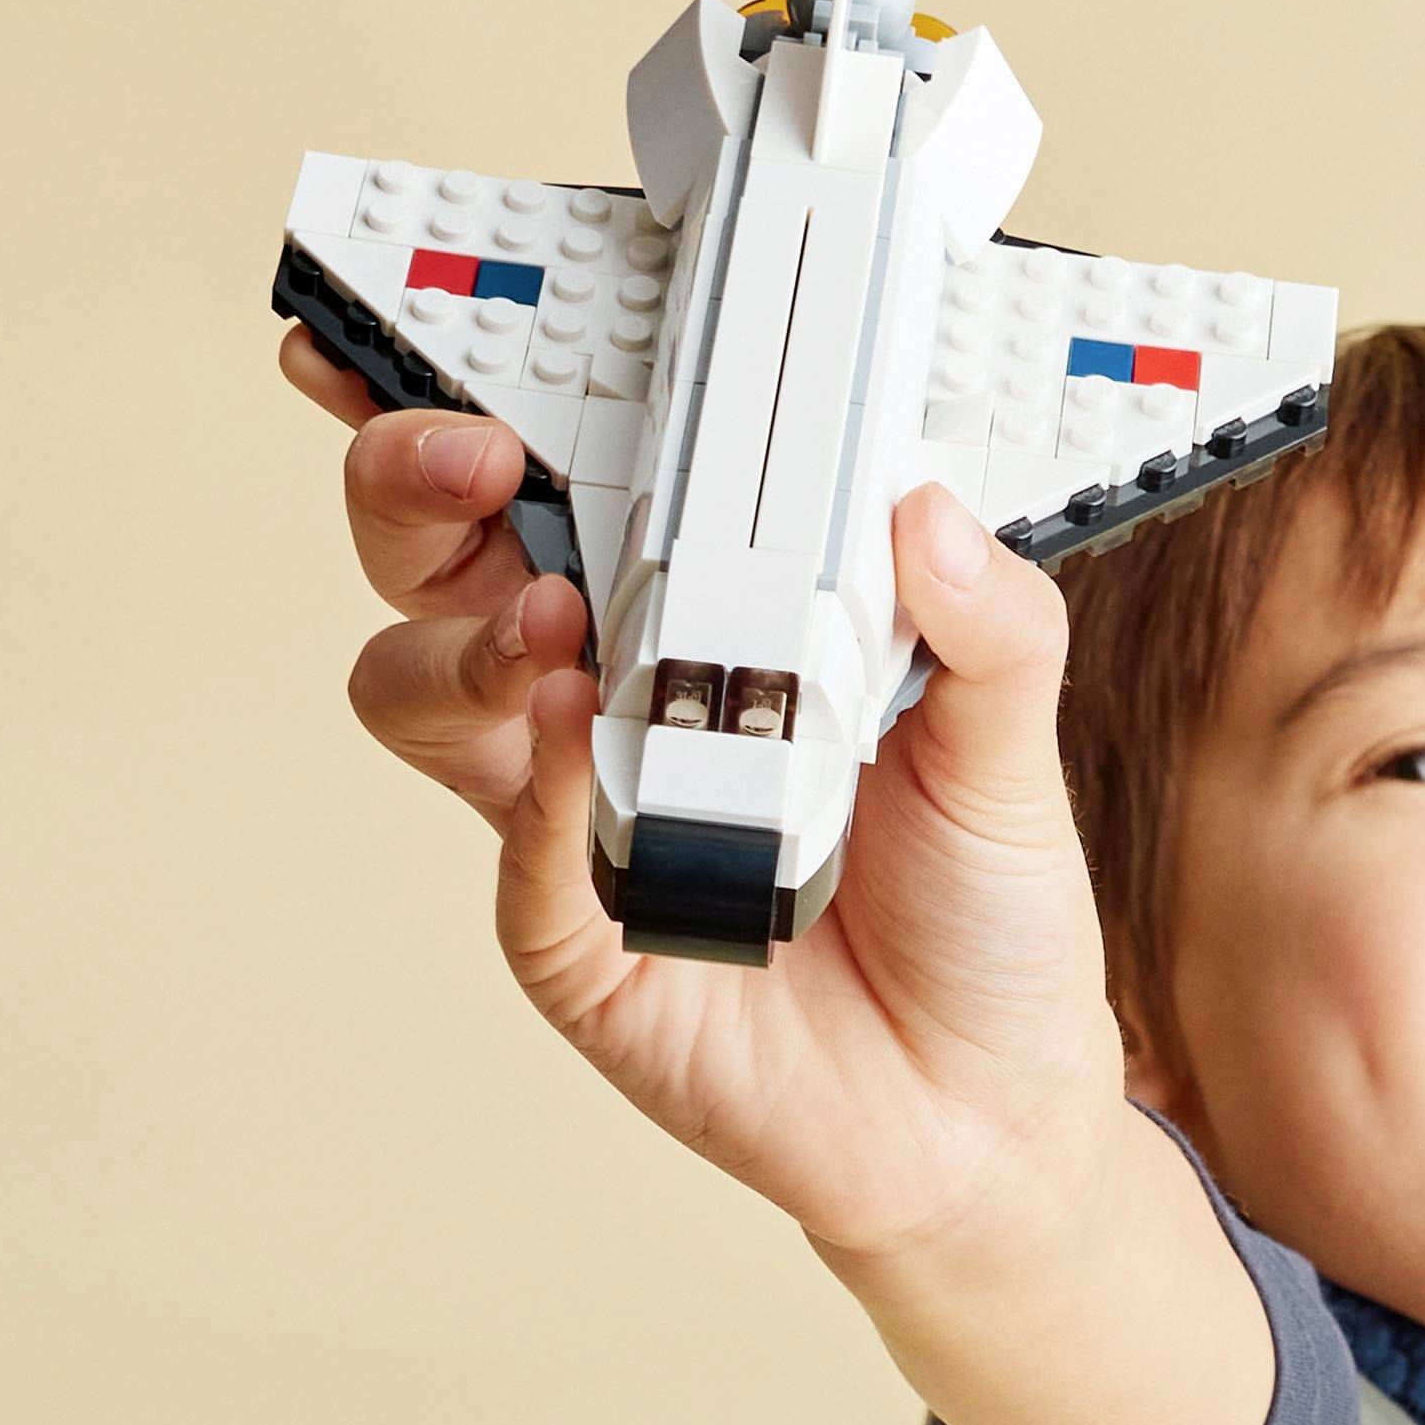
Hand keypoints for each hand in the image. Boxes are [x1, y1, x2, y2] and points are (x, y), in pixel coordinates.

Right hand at [281, 326, 1129, 1273]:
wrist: (989, 1109)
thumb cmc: (981, 910)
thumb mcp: (1010, 742)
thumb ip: (984, 623)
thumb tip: (925, 501)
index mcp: (703, 619)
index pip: (568, 482)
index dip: (489, 397)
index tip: (437, 315)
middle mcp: (612, 701)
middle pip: (441, 562)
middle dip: (414, 481)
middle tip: (460, 445)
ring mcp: (575, 820)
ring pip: (421, 693)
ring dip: (462, 634)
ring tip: (555, 619)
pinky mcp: (578, 942)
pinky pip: (513, 852)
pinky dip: (530, 783)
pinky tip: (574, 730)